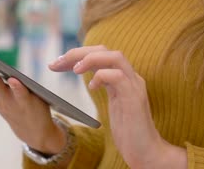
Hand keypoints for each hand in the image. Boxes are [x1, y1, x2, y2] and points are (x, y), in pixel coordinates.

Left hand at [49, 45, 186, 168]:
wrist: (146, 152)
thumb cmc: (128, 131)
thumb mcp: (111, 103)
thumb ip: (102, 85)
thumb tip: (79, 72)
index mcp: (123, 76)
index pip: (100, 54)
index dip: (77, 55)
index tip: (56, 64)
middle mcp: (130, 77)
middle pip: (105, 50)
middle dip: (78, 53)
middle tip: (57, 63)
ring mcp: (134, 86)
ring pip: (114, 57)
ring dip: (90, 59)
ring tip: (74, 69)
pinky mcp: (134, 98)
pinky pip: (118, 76)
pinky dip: (101, 77)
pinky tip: (91, 87)